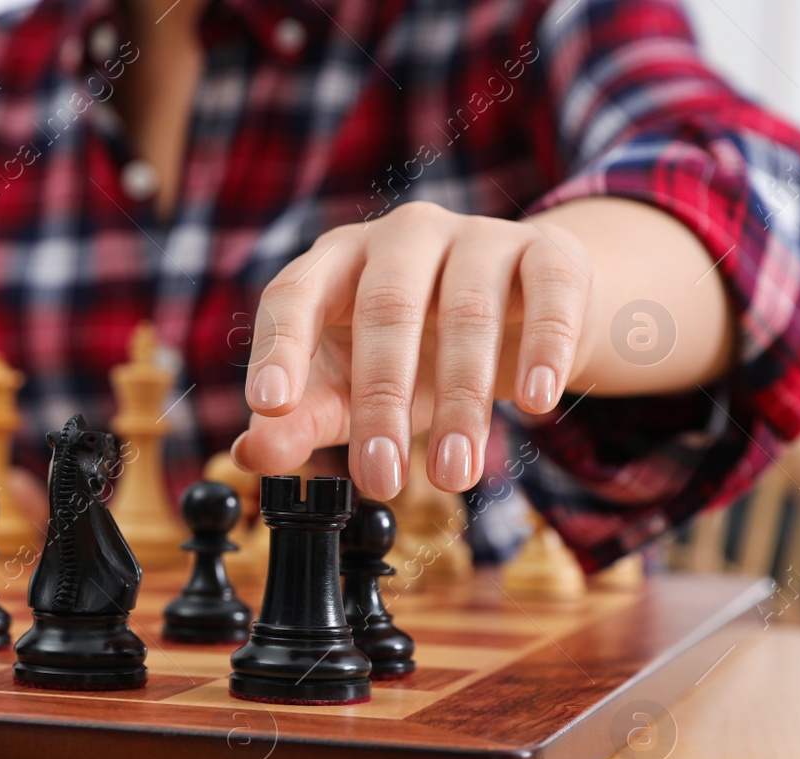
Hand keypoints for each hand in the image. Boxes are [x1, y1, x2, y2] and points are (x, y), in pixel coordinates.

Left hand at [230, 201, 597, 498]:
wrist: (523, 317)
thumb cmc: (415, 354)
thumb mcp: (349, 391)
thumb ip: (300, 420)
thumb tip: (251, 455)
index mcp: (335, 263)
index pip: (294, 295)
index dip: (280, 349)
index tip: (269, 406)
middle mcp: (400, 237)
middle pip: (385, 308)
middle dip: (381, 401)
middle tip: (380, 480)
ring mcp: (475, 236)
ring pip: (467, 309)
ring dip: (462, 400)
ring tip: (454, 473)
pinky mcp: (545, 251)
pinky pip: (548, 289)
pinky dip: (543, 347)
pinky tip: (535, 402)